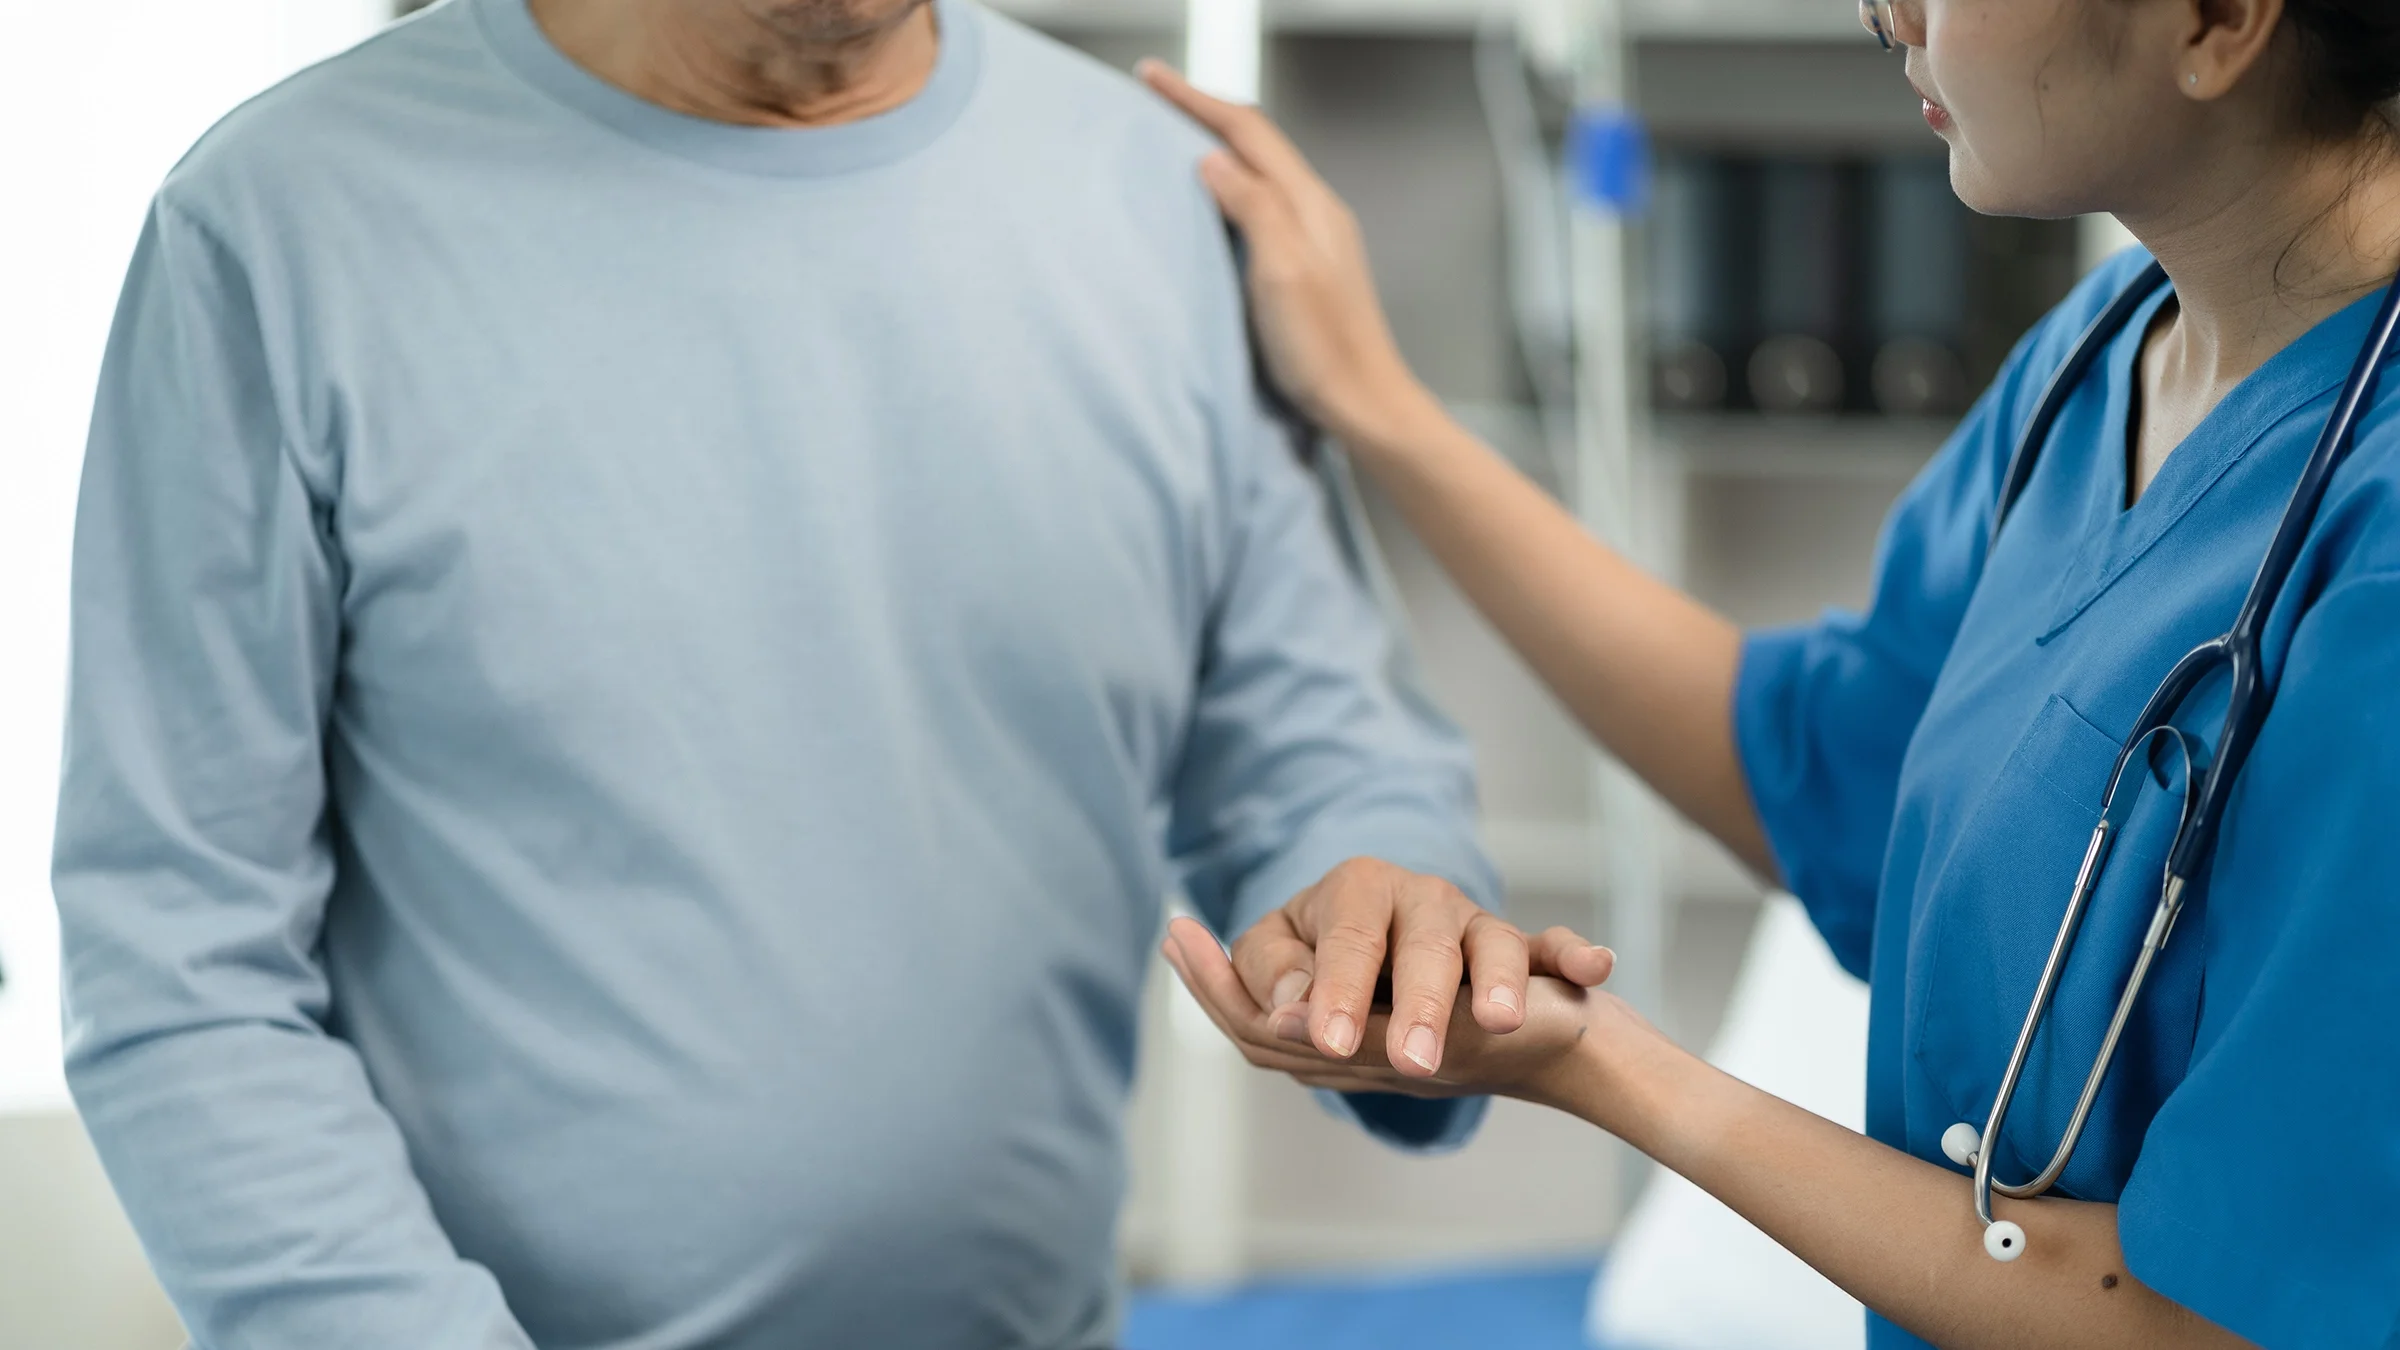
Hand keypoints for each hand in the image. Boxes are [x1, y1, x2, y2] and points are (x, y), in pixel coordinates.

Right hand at [1138, 61, 1441, 452]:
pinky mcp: (1305, 266)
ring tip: (1176, 135)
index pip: (1247, 132)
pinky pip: (1260, 204)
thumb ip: (1253, 207)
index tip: (1151, 77)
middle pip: (1255, 143)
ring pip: (1258, 172)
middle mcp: (1315, 212)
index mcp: (1309, 205)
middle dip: (1205, 113)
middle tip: (1157, 96)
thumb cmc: (1325, 350)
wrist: (1365, 404)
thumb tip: (1213, 160)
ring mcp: (1313, 239)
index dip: (1196, 100)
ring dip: (1217, 146)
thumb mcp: (1282, 270)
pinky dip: (1228, 185)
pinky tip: (1211, 200)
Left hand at [1220, 857, 1614, 1077]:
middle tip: (1411, 1062)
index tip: (1329, 1042)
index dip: (1335, 991)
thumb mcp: (1303, 995)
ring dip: (1498, 981)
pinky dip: (1574, 955)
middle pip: (1422, 947)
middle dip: (1419, 1003)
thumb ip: (1284, 1000)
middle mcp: (1418, 904)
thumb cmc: (1351, 993)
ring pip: (1493, 946)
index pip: (1344, 941)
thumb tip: (1281, 1014)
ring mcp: (1477, 928)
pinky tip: (1595, 965)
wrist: (1443, 1007)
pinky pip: (1554, 950)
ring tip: (1500, 1021)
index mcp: (1353, 897)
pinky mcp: (1530, 955)